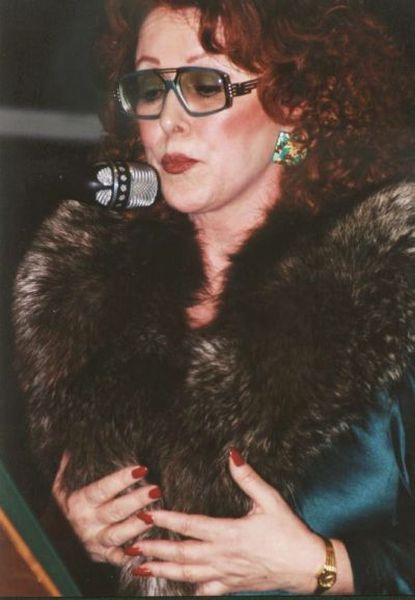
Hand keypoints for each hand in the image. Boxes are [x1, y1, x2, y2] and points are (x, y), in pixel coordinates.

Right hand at [52, 453, 159, 565]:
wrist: (50, 543)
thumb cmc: (61, 509)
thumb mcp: (60, 487)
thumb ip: (68, 467)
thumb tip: (72, 446)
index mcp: (79, 503)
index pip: (103, 489)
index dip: (122, 479)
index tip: (141, 469)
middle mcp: (87, 522)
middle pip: (115, 511)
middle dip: (137, 500)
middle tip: (155, 490)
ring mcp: (95, 541)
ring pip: (119, 534)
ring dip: (138, 526)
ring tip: (155, 515)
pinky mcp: (102, 556)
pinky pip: (118, 558)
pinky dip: (132, 556)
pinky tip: (147, 549)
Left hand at [127, 449, 327, 594]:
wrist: (308, 567)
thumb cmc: (290, 533)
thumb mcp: (270, 501)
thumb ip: (248, 478)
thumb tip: (232, 455)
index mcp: (229, 533)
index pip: (190, 525)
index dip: (166, 519)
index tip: (147, 514)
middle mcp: (222, 556)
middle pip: (181, 553)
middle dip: (154, 549)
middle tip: (131, 544)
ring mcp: (225, 574)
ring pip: (187, 575)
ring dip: (162, 570)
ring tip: (140, 566)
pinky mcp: (232, 586)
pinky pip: (205, 591)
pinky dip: (187, 589)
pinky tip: (174, 588)